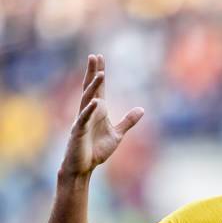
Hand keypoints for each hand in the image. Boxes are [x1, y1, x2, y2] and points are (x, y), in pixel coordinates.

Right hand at [61, 54, 143, 176]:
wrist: (83, 167)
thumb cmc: (96, 150)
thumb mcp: (117, 134)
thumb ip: (128, 121)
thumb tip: (142, 109)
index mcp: (98, 111)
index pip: (99, 89)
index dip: (99, 73)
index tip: (100, 57)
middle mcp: (88, 112)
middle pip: (90, 88)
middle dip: (93, 73)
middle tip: (94, 56)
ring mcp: (82, 120)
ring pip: (87, 100)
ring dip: (93, 87)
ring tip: (100, 74)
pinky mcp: (78, 131)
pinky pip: (84, 118)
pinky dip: (89, 110)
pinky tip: (95, 102)